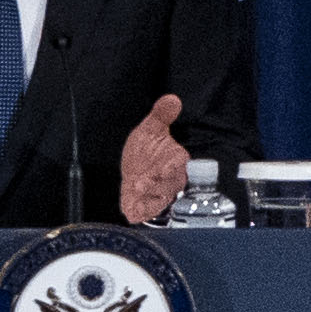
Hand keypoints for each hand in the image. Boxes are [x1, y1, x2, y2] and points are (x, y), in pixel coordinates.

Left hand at [119, 94, 188, 223]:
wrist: (135, 166)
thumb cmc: (147, 148)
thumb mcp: (150, 128)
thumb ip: (161, 114)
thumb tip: (172, 98)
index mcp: (175, 159)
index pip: (179, 163)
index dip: (172, 166)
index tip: (164, 167)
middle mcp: (170, 178)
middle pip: (169, 184)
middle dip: (156, 185)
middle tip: (141, 183)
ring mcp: (159, 193)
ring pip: (159, 198)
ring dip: (148, 198)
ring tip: (135, 192)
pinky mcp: (148, 204)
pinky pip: (148, 211)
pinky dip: (141, 212)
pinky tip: (132, 212)